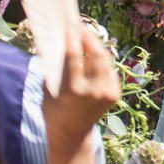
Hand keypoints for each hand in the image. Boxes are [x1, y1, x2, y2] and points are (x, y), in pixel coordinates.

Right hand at [43, 24, 120, 148]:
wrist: (71, 136)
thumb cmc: (54, 111)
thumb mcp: (49, 91)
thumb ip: (56, 69)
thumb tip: (59, 43)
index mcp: (74, 90)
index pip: (75, 57)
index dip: (73, 39)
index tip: (70, 27)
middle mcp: (93, 91)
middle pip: (96, 55)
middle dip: (89, 38)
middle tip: (81, 27)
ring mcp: (107, 93)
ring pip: (106, 61)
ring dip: (97, 47)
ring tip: (87, 37)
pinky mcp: (115, 94)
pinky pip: (110, 70)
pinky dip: (103, 61)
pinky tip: (95, 54)